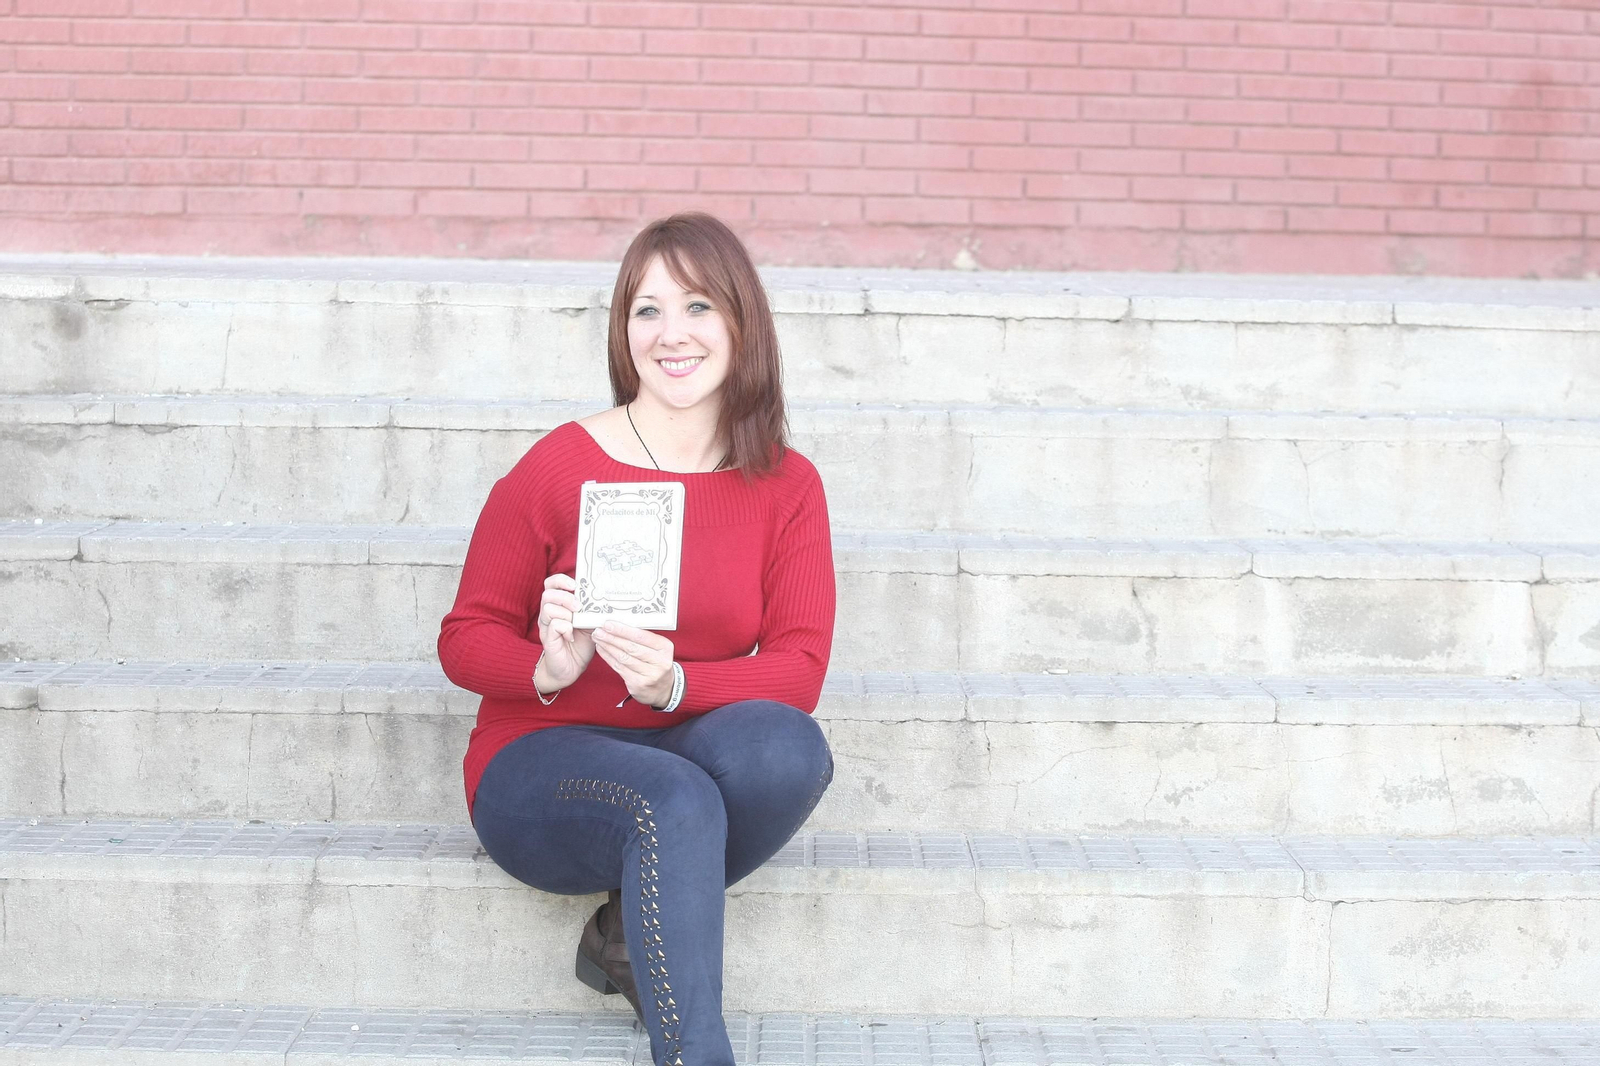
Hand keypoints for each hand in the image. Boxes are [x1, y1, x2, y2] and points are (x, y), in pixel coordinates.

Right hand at [535, 573, 595, 691]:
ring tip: (575, 623)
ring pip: (549, 608)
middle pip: (548, 594)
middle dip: (566, 598)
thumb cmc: (580, 644)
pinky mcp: (548, 639)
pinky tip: (571, 636)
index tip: (575, 586)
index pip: (552, 584)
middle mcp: (548, 614)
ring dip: (566, 613)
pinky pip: (554, 624)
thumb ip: (592, 610)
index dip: (561, 580)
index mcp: (558, 606)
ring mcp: (547, 626)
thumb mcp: (589, 623)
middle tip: (578, 607)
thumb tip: (606, 597)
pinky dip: (566, 628)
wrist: (571, 668)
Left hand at [592, 620, 675, 707]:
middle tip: (598, 630)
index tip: (609, 624)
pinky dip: (608, 658)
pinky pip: (620, 668)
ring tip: (598, 639)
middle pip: (631, 647)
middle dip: (612, 637)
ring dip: (608, 647)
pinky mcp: (638, 684)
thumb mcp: (658, 649)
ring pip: (624, 657)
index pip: (641, 636)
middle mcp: (660, 662)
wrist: (663, 689)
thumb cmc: (657, 663)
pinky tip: (602, 650)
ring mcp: (649, 675)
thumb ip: (643, 638)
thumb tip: (619, 624)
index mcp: (665, 648)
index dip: (623, 630)